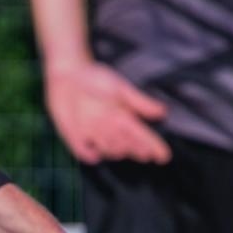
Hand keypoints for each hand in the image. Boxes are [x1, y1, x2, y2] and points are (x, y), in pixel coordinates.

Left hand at [45, 61, 169, 163]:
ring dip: (115, 149)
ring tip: (117, 141)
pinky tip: (94, 152)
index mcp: (125, 117)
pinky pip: (86, 154)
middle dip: (136, 150)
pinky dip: (91, 155)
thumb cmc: (96, 78)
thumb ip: (139, 102)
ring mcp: (95, 135)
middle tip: (142, 151)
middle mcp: (112, 129)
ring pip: (111, 152)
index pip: (144, 136)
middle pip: (129, 148)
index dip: (154, 147)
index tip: (164, 157)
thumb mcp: (120, 87)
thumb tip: (163, 112)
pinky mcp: (77, 138)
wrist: (68, 75)